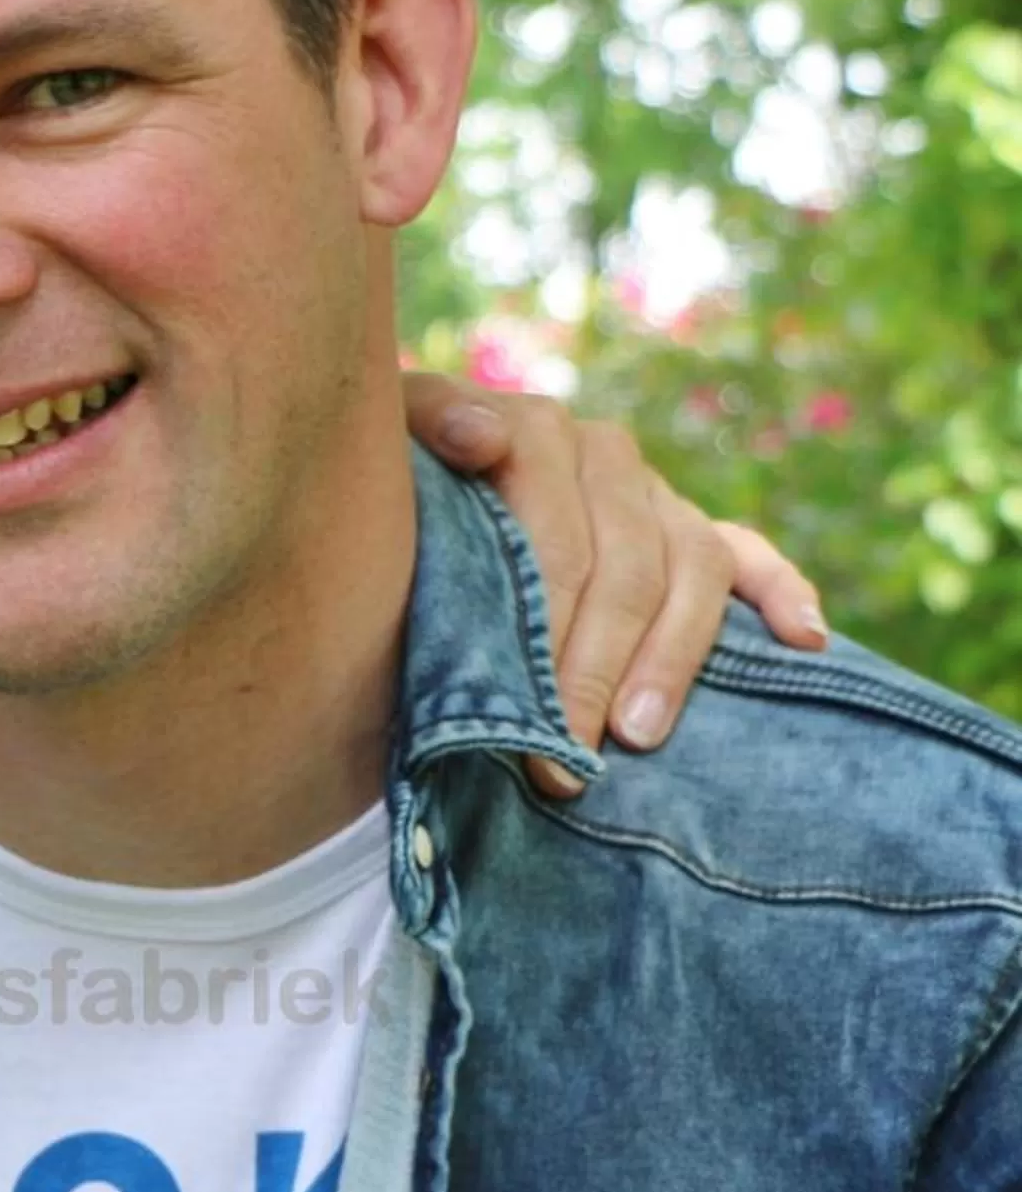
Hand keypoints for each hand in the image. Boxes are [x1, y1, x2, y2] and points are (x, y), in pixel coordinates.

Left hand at [403, 374, 826, 799]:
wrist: (403, 482)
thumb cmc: (388, 488)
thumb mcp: (386, 453)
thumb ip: (425, 432)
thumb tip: (480, 439)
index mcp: (531, 432)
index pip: (557, 536)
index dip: (544, 629)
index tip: (523, 715)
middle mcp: (601, 455)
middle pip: (624, 566)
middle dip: (592, 671)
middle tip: (566, 759)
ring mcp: (650, 492)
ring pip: (689, 569)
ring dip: (672, 656)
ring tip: (640, 733)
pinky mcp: (687, 527)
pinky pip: (748, 556)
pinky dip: (784, 593)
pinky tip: (807, 641)